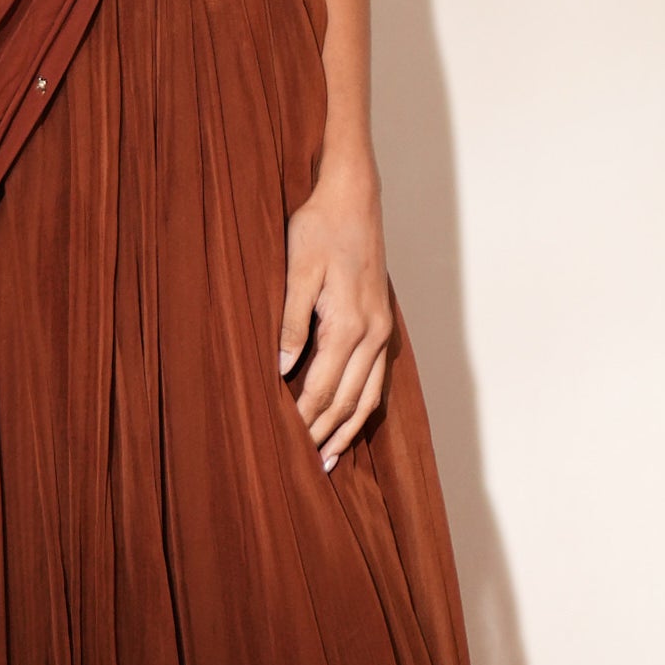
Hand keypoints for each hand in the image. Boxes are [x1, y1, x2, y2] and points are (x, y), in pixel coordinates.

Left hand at [279, 164, 392, 473]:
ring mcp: (382, 329)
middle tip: (302, 468)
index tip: (283, 446)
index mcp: (347, 323)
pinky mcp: (382, 323)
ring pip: (368, 395)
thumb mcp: (295, 271)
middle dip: (323, 434)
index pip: (320, 388)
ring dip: (348, 428)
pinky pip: (378, 378)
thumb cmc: (318, 227)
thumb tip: (282, 371)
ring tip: (328, 459)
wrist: (354, 196)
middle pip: (347, 400)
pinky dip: (364, 406)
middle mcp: (372, 332)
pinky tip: (351, 420)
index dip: (301, 420)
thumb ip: (289, 322)